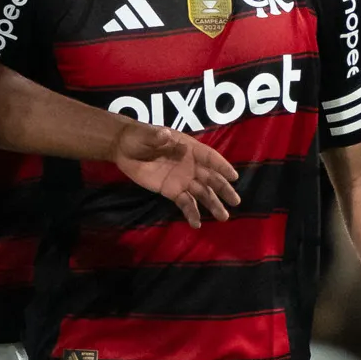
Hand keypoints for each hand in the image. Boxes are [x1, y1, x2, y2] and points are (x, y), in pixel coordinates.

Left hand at [109, 119, 241, 224]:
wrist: (125, 149)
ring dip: (213, 204)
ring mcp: (183, 179)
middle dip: (223, 189)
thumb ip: (156, 137)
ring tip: (223, 217)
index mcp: (189, 148)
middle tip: (235, 201)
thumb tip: (165, 136)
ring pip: (202, 193)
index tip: (233, 176)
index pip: (209, 157)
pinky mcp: (172, 191)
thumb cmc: (139, 137)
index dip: (221, 166)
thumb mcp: (146, 135)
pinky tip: (197, 224)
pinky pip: (185, 203)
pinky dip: (192, 213)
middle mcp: (191, 165)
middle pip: (211, 178)